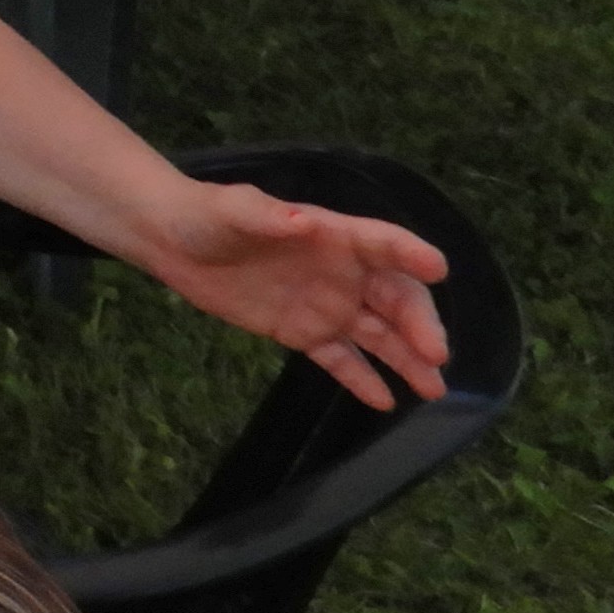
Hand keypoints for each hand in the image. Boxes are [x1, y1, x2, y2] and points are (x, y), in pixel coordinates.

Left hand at [138, 181, 451, 412]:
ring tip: (433, 389)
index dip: (410, 254)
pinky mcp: (301, 332)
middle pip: (392, 297)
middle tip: (436, 354)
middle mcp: (341, 272)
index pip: (381, 242)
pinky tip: (386, 402)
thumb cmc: (209, 214)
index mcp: (332, 235)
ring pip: (376, 334)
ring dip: (406, 359)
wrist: (174, 241)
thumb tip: (303, 222)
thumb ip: (268, 216)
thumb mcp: (234, 210)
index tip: (439, 270)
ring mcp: (324, 305)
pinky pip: (339, 358)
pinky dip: (361, 378)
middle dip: (418, 324)